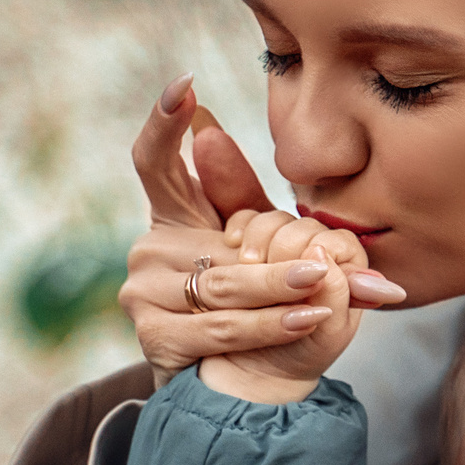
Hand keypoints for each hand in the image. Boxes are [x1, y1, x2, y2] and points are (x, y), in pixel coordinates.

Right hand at [119, 73, 403, 388]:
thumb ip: (270, 209)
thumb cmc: (256, 302)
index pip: (154, 162)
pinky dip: (267, 327)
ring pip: (223, 288)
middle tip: (320, 264)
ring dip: (277, 294)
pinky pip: (219, 328)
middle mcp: (149, 248)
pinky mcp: (153, 336)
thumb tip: (246, 141)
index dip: (164, 124)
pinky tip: (306, 320)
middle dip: (274, 262)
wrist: (238, 378)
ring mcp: (143, 293)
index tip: (184, 86)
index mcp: (175, 215)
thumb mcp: (265, 250)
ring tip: (321, 290)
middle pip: (219, 246)